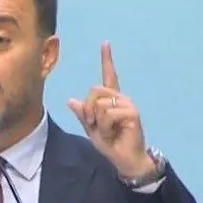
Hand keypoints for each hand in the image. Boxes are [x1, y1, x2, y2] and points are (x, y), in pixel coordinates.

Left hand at [68, 42, 155, 177]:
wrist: (124, 159)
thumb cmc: (110, 144)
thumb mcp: (91, 130)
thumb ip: (82, 115)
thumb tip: (71, 101)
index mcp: (111, 100)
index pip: (109, 76)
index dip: (107, 59)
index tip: (105, 43)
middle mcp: (120, 98)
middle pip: (94, 91)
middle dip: (88, 110)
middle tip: (95, 125)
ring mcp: (127, 104)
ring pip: (99, 104)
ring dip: (98, 122)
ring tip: (108, 131)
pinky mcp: (132, 112)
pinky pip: (108, 114)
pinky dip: (105, 127)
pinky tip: (114, 133)